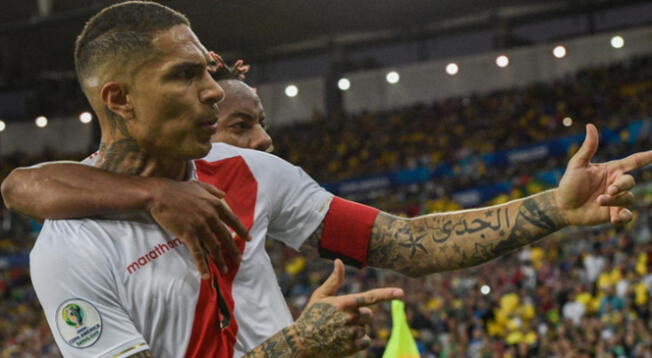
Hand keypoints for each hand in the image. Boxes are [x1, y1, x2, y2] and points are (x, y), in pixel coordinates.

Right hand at [146, 178, 249, 277]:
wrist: (161, 194)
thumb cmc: (179, 189)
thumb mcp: (200, 185)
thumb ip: (213, 190)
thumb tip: (224, 195)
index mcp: (216, 205)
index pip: (233, 221)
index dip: (242, 231)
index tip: (248, 239)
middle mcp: (211, 217)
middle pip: (226, 237)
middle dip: (233, 250)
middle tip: (238, 259)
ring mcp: (201, 227)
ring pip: (214, 248)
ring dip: (220, 260)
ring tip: (225, 269)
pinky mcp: (189, 235)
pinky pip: (198, 253)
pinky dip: (203, 265)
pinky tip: (206, 275)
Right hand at [289, 259, 403, 356]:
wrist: (301, 342)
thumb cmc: (311, 315)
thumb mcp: (320, 295)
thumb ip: (334, 280)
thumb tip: (339, 260)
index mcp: (344, 303)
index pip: (370, 297)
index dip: (387, 294)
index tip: (401, 293)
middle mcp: (349, 317)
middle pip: (368, 314)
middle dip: (359, 315)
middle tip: (341, 319)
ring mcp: (351, 334)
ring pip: (365, 328)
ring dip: (356, 329)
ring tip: (338, 331)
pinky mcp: (351, 347)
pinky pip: (365, 341)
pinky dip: (358, 341)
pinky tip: (343, 340)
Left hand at [555, 124, 651, 225]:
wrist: (561, 206)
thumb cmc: (569, 184)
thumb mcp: (577, 164)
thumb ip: (588, 147)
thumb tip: (590, 125)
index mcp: (611, 170)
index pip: (634, 161)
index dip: (648, 156)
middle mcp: (616, 184)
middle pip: (630, 181)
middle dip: (622, 185)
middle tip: (610, 190)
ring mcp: (616, 200)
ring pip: (628, 198)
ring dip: (616, 200)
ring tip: (599, 200)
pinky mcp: (612, 214)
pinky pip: (626, 215)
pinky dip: (623, 217)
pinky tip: (615, 218)